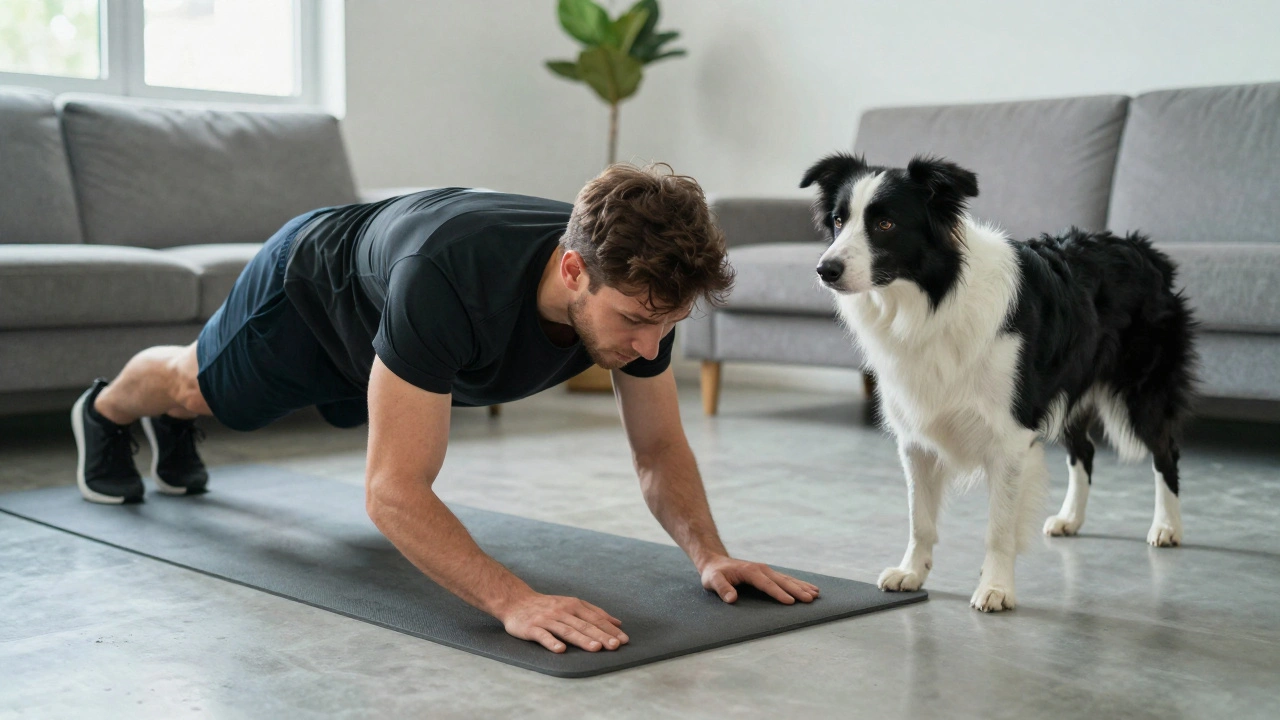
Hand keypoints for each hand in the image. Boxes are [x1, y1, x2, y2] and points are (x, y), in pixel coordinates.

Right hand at [499, 592, 628, 652]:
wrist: (516, 601)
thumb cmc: (548, 605)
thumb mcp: (572, 604)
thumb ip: (594, 613)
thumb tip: (618, 623)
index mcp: (574, 605)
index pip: (595, 618)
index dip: (610, 629)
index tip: (623, 640)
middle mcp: (562, 611)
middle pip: (584, 625)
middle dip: (601, 635)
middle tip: (615, 645)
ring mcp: (547, 619)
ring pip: (567, 630)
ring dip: (582, 639)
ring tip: (596, 648)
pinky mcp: (532, 628)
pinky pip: (543, 636)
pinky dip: (552, 642)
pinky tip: (561, 650)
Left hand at [699, 555, 820, 604]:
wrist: (716, 562)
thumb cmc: (714, 574)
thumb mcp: (713, 581)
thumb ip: (722, 589)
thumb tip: (732, 599)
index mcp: (750, 571)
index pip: (767, 584)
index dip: (778, 593)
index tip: (790, 602)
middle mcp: (761, 569)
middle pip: (782, 581)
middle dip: (797, 590)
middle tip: (810, 599)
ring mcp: (766, 570)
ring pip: (787, 579)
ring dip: (802, 586)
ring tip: (816, 594)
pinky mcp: (769, 574)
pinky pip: (786, 579)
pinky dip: (799, 584)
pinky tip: (810, 588)